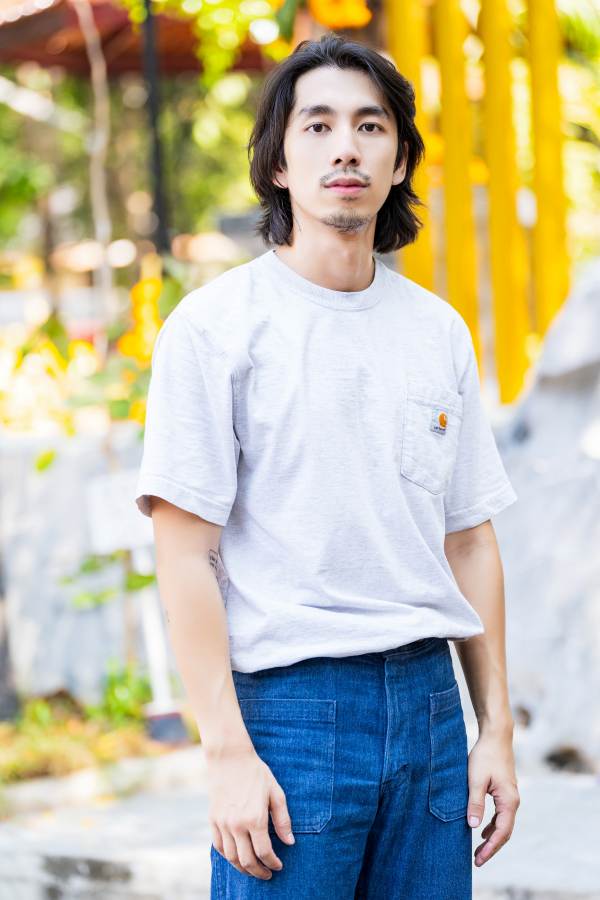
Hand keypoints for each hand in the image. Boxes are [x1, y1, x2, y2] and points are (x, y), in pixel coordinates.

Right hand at [206, 746, 294, 879]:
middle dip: (259, 872)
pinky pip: (219, 846)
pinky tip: (236, 856)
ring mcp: (223, 823)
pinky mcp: (213, 820)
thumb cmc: (256, 773)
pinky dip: (228, 856)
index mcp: (255, 819)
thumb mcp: (275, 792)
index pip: (264, 852)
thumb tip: (290, 842)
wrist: (229, 758)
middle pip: (247, 861)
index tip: (278, 866)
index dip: (273, 863)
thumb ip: (283, 820)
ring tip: (253, 869)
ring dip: (243, 868)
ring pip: (232, 858)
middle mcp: (237, 825)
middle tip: (267, 874)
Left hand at [466, 730, 519, 866]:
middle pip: (505, 832)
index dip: (490, 848)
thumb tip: (474, 827)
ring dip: (492, 837)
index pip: (501, 832)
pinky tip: (483, 829)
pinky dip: (493, 825)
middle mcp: (513, 801)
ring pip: (503, 824)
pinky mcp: (505, 791)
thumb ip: (475, 803)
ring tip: (479, 849)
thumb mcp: (475, 779)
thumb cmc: (485, 755)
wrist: (496, 735)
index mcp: (509, 801)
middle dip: (492, 847)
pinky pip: (501, 814)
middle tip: (478, 860)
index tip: (478, 860)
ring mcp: (510, 796)